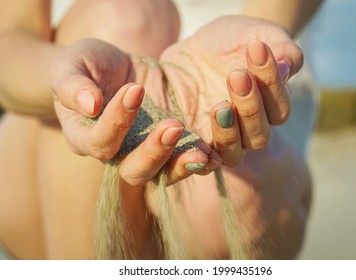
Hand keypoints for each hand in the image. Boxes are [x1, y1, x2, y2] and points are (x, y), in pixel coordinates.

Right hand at [50, 38, 219, 185]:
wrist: (116, 69)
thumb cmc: (89, 66)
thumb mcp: (72, 65)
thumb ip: (72, 84)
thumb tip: (89, 105)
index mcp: (86, 138)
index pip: (99, 141)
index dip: (116, 121)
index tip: (135, 88)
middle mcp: (117, 154)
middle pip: (134, 171)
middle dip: (154, 152)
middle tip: (173, 126)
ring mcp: (145, 153)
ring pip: (163, 173)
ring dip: (182, 164)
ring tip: (202, 153)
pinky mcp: (169, 146)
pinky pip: (184, 161)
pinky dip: (199, 159)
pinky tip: (214, 153)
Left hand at [160, 15, 302, 165]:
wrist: (192, 49)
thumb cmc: (230, 41)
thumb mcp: (256, 34)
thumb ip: (281, 47)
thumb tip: (288, 65)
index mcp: (269, 107)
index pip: (279, 108)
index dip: (271, 81)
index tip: (256, 47)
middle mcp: (249, 128)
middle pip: (259, 136)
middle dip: (250, 107)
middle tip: (236, 75)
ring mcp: (222, 139)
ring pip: (234, 153)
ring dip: (228, 132)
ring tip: (219, 105)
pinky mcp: (196, 143)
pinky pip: (202, 161)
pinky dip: (201, 156)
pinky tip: (194, 137)